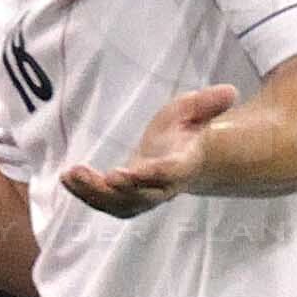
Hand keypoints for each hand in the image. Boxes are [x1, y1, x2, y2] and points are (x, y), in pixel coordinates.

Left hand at [63, 84, 237, 216]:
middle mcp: (161, 187)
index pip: (166, 175)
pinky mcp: (125, 196)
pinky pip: (106, 202)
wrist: (182, 157)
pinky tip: (66, 178)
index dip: (148, 176)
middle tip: (100, 178)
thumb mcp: (197, 111)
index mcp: (181, 166)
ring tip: (71, 175)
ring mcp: (143, 195)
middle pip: (141, 198)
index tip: (126, 172)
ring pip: (120, 205)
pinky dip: (85, 194)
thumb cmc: (188, 131)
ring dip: (94, 194)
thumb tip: (230, 91)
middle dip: (120, 191)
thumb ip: (209, 104)